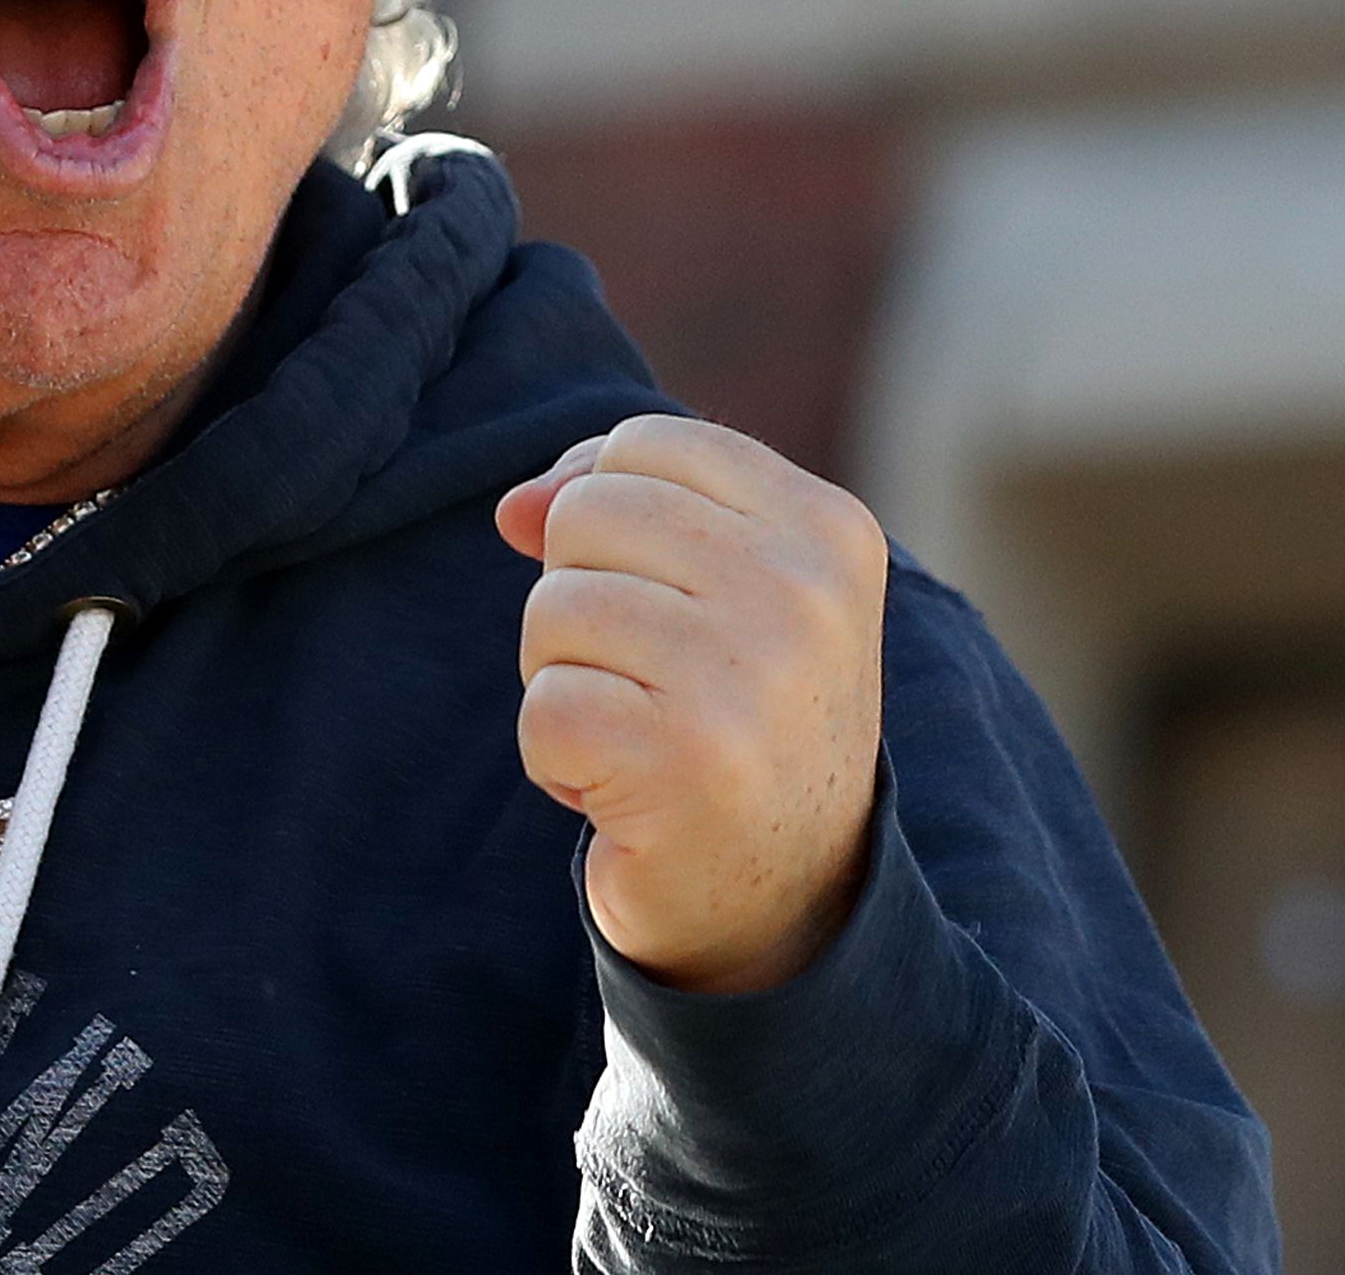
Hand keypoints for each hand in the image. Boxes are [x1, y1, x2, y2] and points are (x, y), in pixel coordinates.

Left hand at [495, 415, 887, 994]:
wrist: (786, 901)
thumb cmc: (733, 716)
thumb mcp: (718, 587)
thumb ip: (623, 505)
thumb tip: (515, 505)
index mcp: (829, 531)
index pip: (644, 444)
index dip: (603, 512)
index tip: (656, 595)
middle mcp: (805, 595)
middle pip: (585, 515)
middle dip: (580, 600)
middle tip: (649, 681)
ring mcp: (752, 679)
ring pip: (553, 610)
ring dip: (566, 683)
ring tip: (642, 735)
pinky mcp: (685, 764)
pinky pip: (545, 708)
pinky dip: (556, 758)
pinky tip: (625, 792)